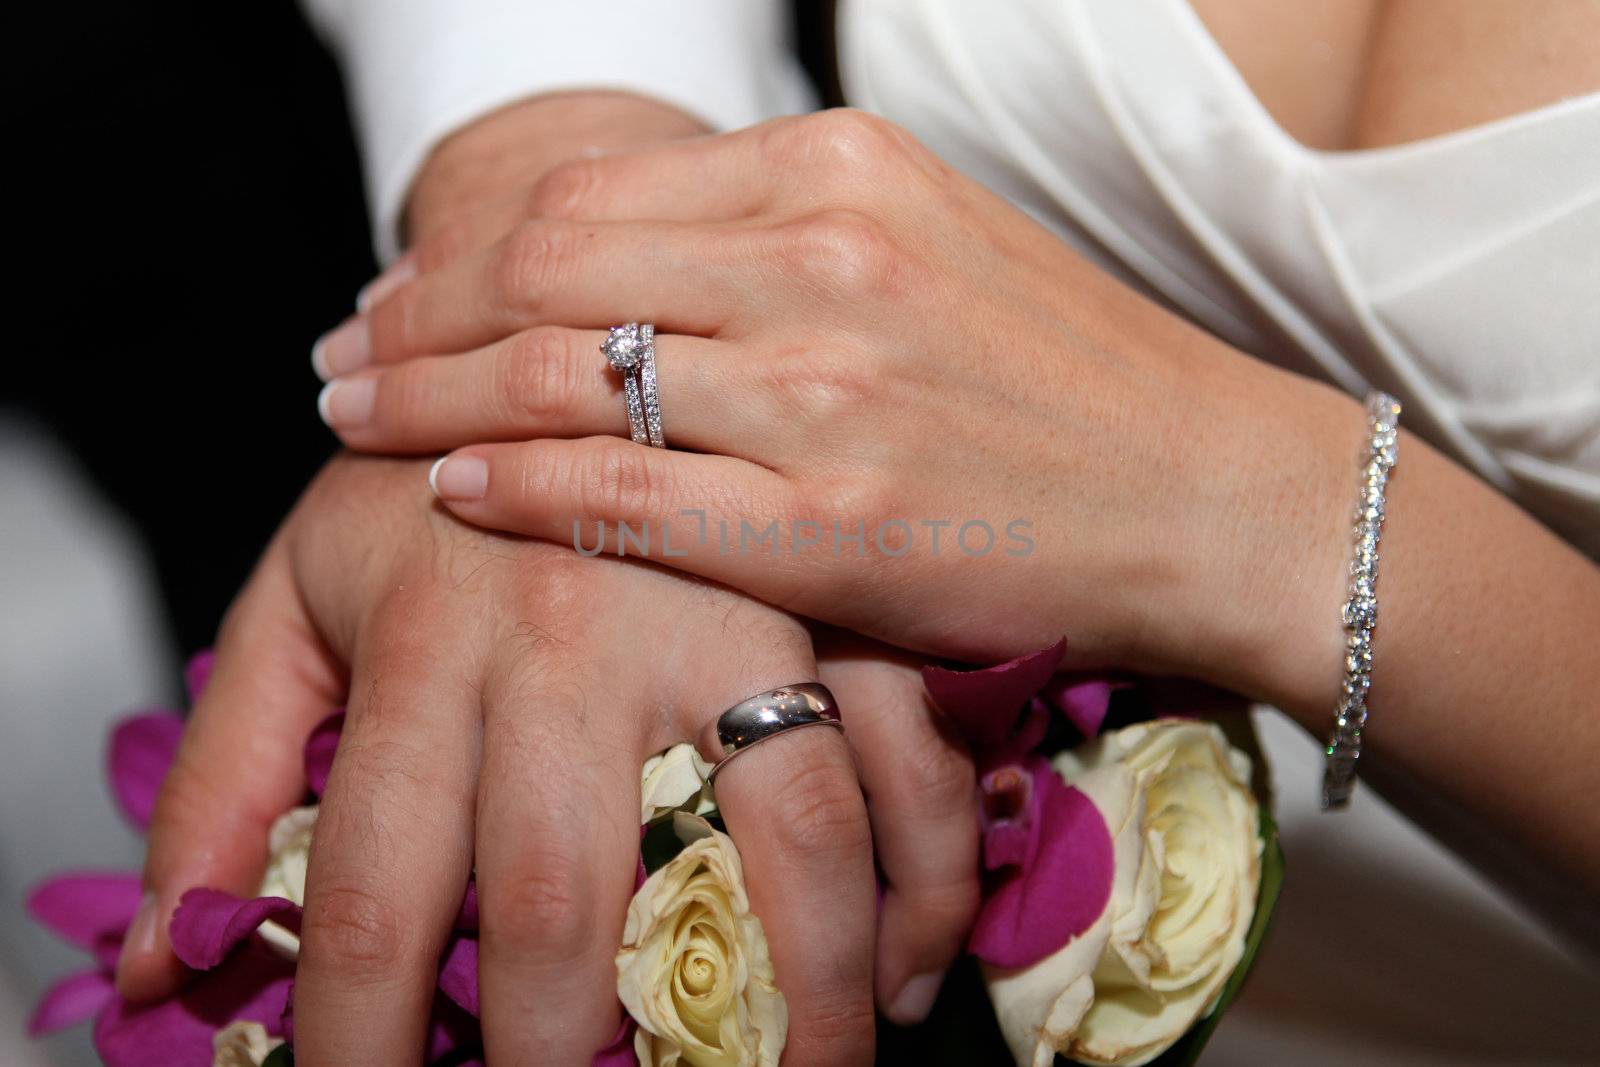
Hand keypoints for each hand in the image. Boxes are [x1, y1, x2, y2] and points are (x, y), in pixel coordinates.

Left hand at [114, 455, 973, 1061]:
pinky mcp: (841, 589)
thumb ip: (225, 768)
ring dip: (800, 1000)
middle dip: (557, 1052)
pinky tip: (908, 966)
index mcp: (430, 633)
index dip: (358, 1039)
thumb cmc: (431, 478)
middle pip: (559, 891)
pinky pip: (913, 756)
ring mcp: (731, 604)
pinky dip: (929, 877)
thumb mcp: (298, 596)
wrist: (564, 296)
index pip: (368, 887)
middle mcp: (579, 630)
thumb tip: (169, 965)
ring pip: (781, 835)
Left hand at [313, 108, 1358, 691]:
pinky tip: (456, 496)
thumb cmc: (1070, 376)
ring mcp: (826, 395)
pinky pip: (623, 498)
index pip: (586, 194)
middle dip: (415, 316)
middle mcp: (823, 261)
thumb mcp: (927, 241)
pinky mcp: (835, 525)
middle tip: (343, 355)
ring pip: (561, 380)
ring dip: (431, 402)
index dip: (464, 246)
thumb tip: (617, 259)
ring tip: (359, 420)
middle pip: (544, 269)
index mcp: (841, 171)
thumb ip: (773, 235)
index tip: (404, 288)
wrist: (1212, 492)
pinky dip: (519, 493)